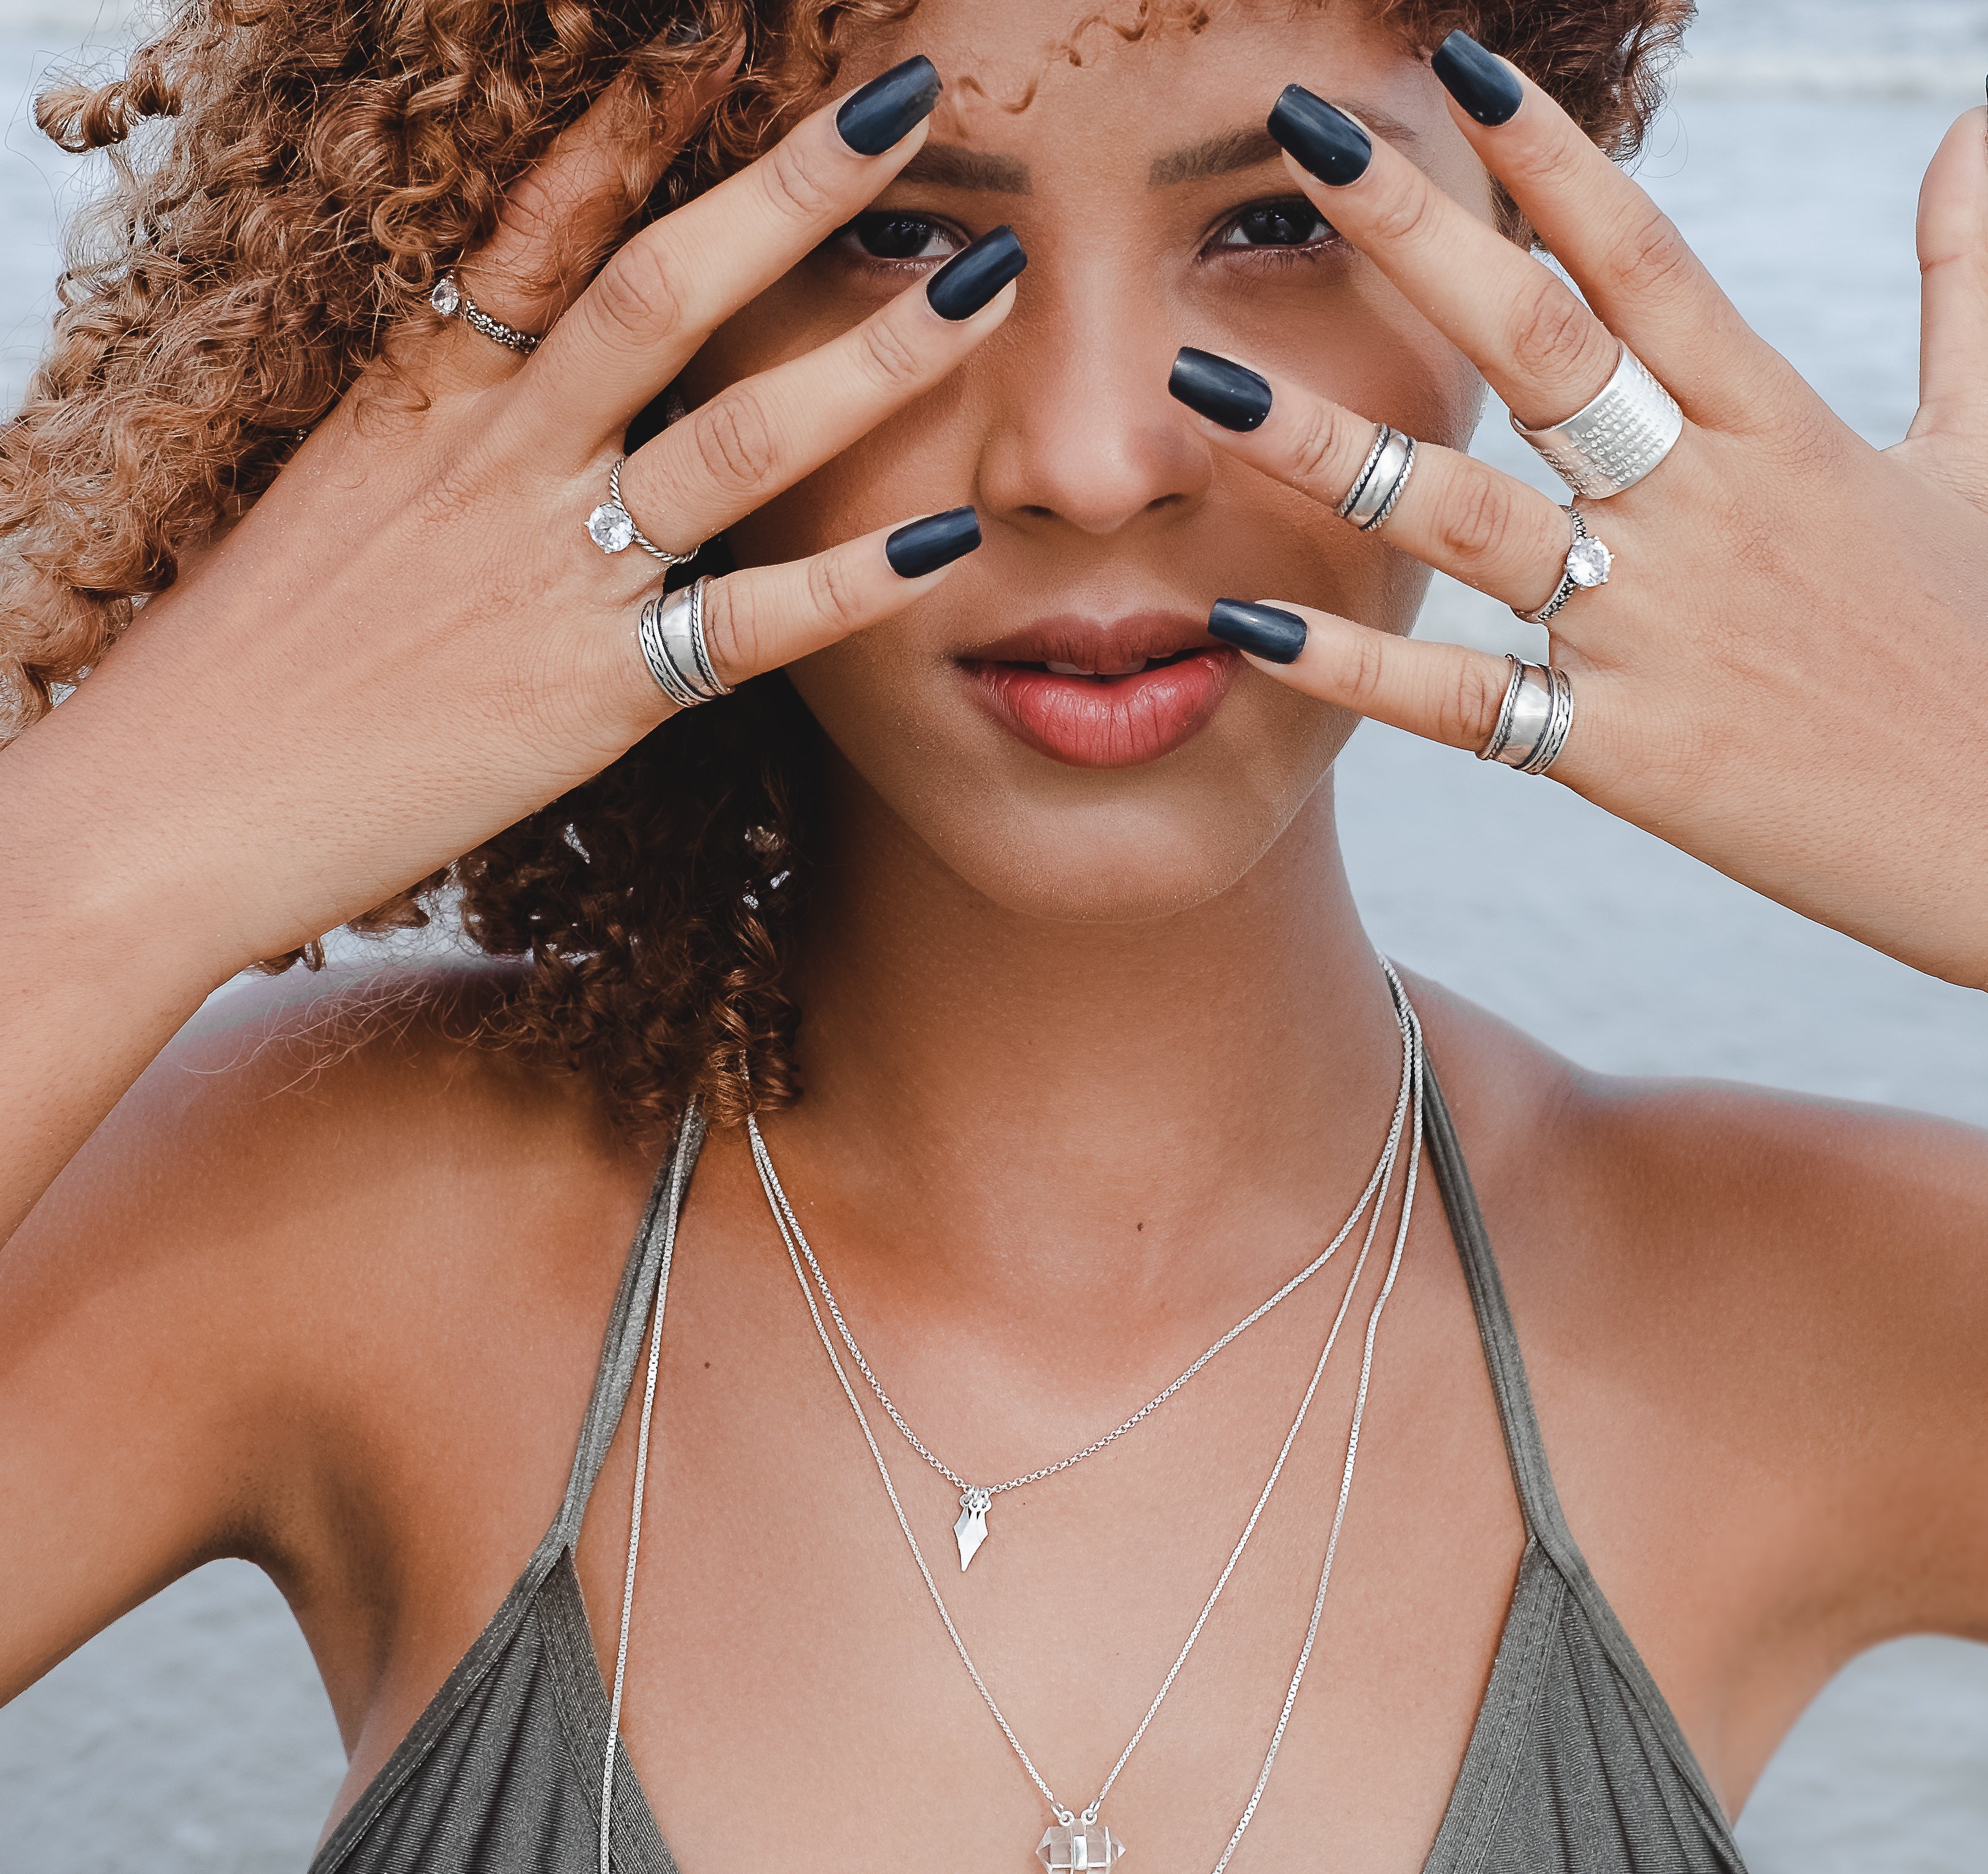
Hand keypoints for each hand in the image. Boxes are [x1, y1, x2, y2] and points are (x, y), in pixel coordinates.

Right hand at [6, 52, 1018, 975]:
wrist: (167, 805)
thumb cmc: (241, 664)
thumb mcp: (330, 505)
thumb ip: (435, 440)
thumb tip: (510, 399)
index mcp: (423, 395)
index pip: (543, 228)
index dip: (635, 126)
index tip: (716, 40)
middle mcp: (498, 458)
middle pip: (666, 288)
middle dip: (793, 187)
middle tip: (907, 102)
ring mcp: (552, 570)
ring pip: (739, 435)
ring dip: (872, 355)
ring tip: (986, 285)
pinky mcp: (591, 691)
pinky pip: (752, 623)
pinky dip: (853, 582)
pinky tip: (949, 541)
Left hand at [1175, 40, 1987, 986]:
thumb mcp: (1983, 445)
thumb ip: (1965, 284)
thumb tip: (1975, 131)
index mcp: (1784, 427)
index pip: (1648, 261)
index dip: (1552, 160)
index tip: (1462, 73)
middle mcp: (1705, 510)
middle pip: (1540, 343)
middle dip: (1419, 233)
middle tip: (1303, 135)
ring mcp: (1655, 630)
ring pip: (1461, 514)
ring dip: (1324, 444)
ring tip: (1200, 383)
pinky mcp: (1622, 751)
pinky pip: (1457, 698)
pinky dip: (1349, 666)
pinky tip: (1242, 621)